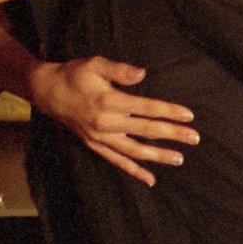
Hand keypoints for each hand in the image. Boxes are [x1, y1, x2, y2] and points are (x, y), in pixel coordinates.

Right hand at [30, 56, 197, 186]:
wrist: (47, 92)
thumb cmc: (74, 75)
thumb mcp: (95, 64)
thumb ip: (119, 70)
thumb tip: (142, 74)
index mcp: (108, 102)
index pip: (146, 108)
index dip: (168, 111)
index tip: (188, 115)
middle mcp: (106, 123)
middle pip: (145, 131)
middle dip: (172, 134)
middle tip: (194, 138)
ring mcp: (100, 138)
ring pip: (134, 151)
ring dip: (158, 156)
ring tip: (179, 159)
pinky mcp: (95, 146)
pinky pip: (118, 161)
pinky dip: (134, 171)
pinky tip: (151, 179)